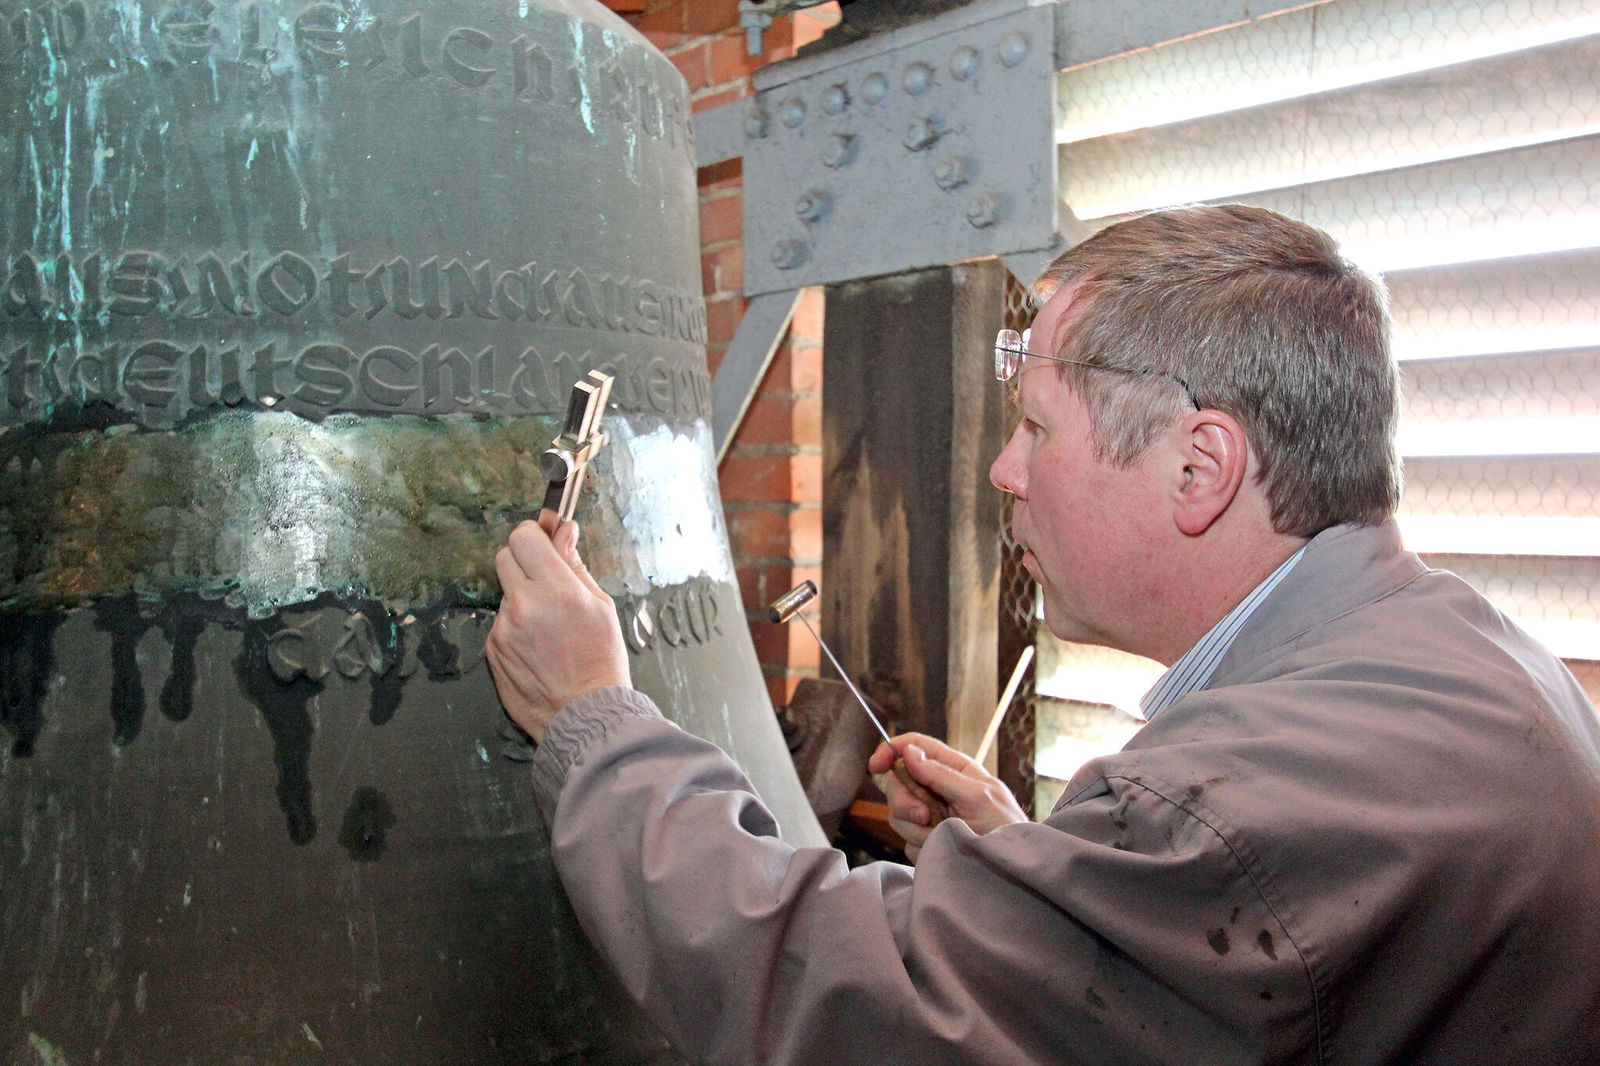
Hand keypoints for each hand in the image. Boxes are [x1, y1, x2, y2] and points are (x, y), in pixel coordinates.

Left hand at [486, 517, 630, 743]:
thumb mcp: (601, 606)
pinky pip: (501, 622)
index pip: (524, 536)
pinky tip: (538, 646)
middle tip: (546, 580)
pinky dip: (516, 626)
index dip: (535, 535)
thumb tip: (564, 530)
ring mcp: (503, 628)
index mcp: (556, 589)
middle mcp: (524, 605)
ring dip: (523, 597)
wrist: (583, 714)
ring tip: (549, 627)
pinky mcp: (492, 648)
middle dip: (524, 561)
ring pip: (506, 592)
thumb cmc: (601, 661)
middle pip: (506, 556)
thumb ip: (575, 565)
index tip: (545, 543)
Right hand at [868, 733, 1027, 862]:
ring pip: (898, 815)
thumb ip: (941, 774)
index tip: (876, 766)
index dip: (890, 751)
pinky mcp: (926, 840)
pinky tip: (942, 850)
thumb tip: (909, 752)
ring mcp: (931, 815)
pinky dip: (922, 847)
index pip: (914, 747)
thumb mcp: (977, 796)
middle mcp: (938, 788)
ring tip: (943, 837)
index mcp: (953, 768)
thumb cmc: (1006, 828)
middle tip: (925, 817)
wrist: (1013, 870)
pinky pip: (906, 840)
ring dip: (917, 829)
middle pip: (898, 783)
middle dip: (905, 802)